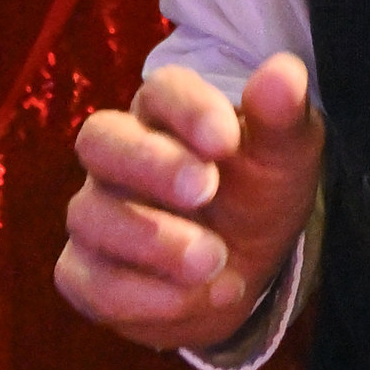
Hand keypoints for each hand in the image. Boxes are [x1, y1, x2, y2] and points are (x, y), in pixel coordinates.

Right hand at [56, 55, 326, 352]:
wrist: (243, 270)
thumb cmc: (257, 194)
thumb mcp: (285, 157)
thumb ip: (282, 116)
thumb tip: (284, 72)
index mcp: (166, 112)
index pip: (161, 91)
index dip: (188, 110)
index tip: (226, 139)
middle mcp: (118, 155)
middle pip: (100, 140)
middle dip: (151, 165)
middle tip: (204, 190)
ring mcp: (95, 213)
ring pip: (91, 216)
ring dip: (153, 240)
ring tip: (215, 259)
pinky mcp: (83, 272)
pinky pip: (89, 282)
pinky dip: (143, 296)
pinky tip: (197, 297)